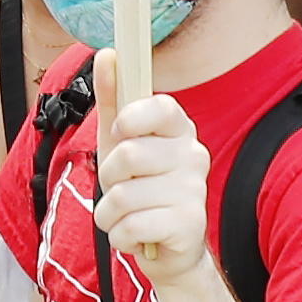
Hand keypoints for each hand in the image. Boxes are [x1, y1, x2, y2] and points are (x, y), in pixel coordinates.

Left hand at [96, 87, 211, 289]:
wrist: (169, 249)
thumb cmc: (142, 187)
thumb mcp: (121, 142)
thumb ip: (112, 99)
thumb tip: (107, 53)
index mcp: (179, 129)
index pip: (160, 106)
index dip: (131, 118)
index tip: (120, 132)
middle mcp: (193, 155)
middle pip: (128, 154)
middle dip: (108, 179)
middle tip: (122, 188)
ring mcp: (194, 190)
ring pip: (123, 196)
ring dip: (110, 214)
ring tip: (127, 216)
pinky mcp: (189, 225)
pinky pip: (130, 226)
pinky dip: (120, 237)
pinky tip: (136, 237)